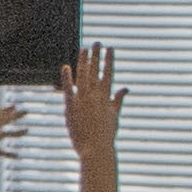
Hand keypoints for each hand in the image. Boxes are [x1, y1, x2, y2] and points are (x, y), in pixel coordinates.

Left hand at [56, 45, 122, 159]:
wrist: (96, 149)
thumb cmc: (106, 135)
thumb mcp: (114, 116)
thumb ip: (118, 100)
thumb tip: (126, 88)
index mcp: (107, 97)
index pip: (108, 74)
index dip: (109, 60)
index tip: (110, 48)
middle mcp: (95, 96)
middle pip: (95, 71)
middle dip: (96, 56)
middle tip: (97, 42)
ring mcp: (83, 101)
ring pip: (83, 76)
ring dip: (84, 62)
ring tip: (85, 49)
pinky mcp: (71, 108)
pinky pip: (68, 90)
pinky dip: (67, 78)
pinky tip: (66, 67)